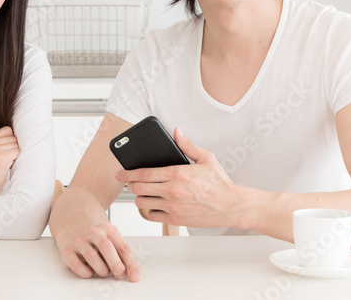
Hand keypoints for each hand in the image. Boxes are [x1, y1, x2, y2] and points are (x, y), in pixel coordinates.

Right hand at [0, 126, 19, 200]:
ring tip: (4, 163)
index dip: (10, 140)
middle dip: (12, 148)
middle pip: (13, 137)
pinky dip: (15, 160)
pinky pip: (17, 152)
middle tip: (4, 159)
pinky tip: (7, 166)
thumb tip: (17, 136)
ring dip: (14, 155)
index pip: (7, 129)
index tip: (6, 150)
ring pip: (16, 145)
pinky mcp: (2, 157)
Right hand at [54, 213, 140, 281]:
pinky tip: (89, 272)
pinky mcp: (68, 250)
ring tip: (104, 272)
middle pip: (107, 247)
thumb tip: (130, 271)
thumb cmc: (95, 238)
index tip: (134, 276)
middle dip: (116, 265)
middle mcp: (93, 232)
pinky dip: (85, 273)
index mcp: (108, 229)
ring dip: (101, 269)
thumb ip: (120, 253)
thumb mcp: (111, 239)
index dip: (130, 263)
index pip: (123, 247)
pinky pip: (77, 264)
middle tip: (120, 275)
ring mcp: (79, 240)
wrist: (73, 228)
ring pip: (92, 256)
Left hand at [116, 127, 242, 229]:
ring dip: (139, 198)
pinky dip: (150, 210)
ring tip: (143, 193)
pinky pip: (152, 215)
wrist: (230, 206)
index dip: (128, 173)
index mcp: (177, 173)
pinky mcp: (175, 218)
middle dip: (130, 185)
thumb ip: (187, 145)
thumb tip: (176, 131)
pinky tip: (155, 204)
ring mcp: (172, 206)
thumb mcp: (206, 158)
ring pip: (142, 203)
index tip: (120, 173)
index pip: (144, 173)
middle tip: (130, 183)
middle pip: (138, 189)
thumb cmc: (219, 183)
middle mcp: (171, 190)